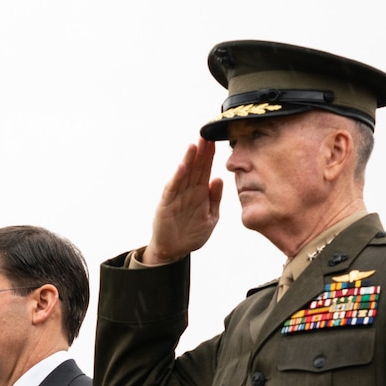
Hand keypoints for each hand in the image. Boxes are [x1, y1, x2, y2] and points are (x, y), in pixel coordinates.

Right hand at [141, 138, 222, 265]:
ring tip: (194, 145)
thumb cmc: (192, 234)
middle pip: (195, 167)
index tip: (216, 139)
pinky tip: (182, 165)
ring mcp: (177, 196)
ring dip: (189, 160)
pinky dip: (177, 177)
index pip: (206, 169)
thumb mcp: (211, 217)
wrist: (174, 251)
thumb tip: (219, 178)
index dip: (210, 155)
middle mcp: (188, 191)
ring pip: (184, 174)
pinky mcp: (166, 204)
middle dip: (201, 151)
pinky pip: (172, 188)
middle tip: (206, 134)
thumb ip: (215, 199)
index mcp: (200, 192)